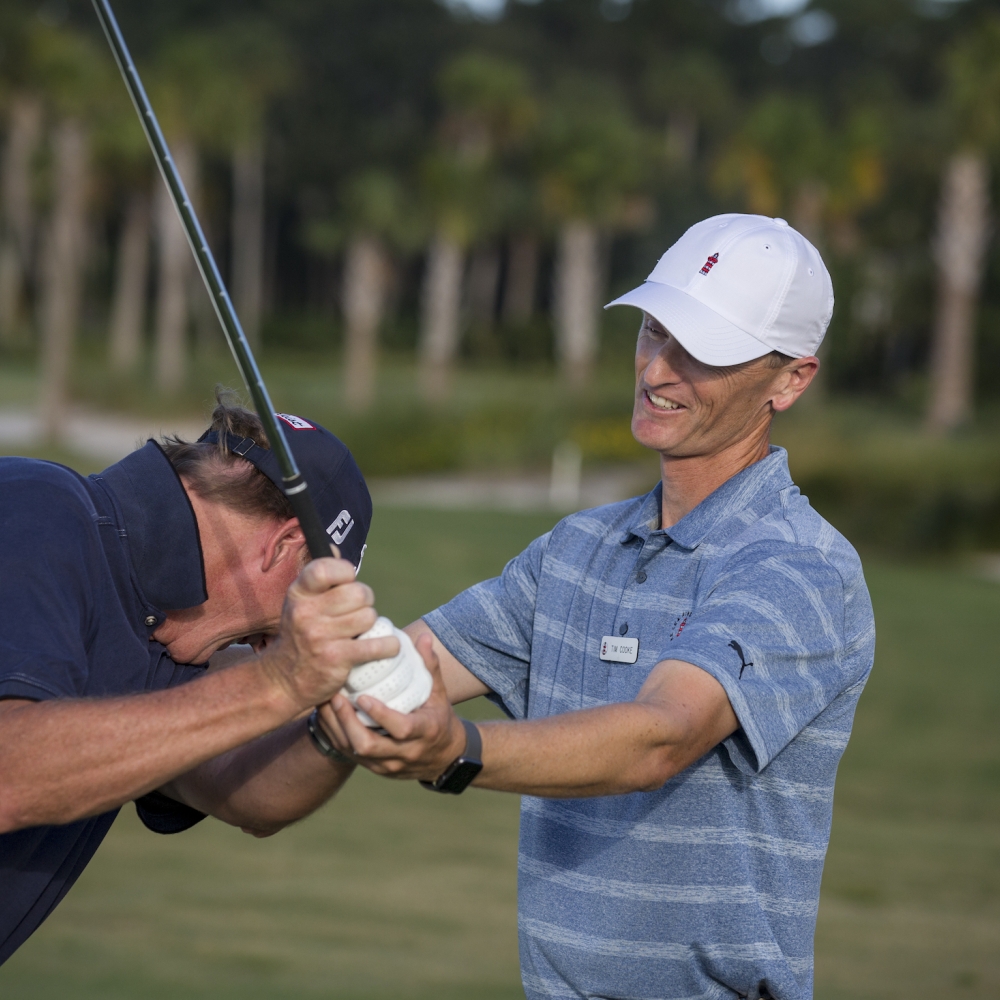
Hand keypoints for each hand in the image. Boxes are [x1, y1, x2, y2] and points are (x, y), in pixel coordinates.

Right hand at [258, 557, 398, 711]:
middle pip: (358, 593)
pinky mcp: (336, 659)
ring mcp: (320, 636)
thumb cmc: (302, 632)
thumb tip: (334, 547)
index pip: (324, 568)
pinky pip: (377, 644)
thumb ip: (321, 576)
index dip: (345, 572)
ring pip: (369, 617)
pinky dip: (388, 646)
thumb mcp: (303, 602)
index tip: (348, 581)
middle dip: (365, 600)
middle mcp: (305, 613)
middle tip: (357, 611)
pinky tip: (385, 647)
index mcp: (299, 593)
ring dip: (371, 624)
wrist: (286, 678)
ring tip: (358, 631)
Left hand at [317, 633, 467, 780]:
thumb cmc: (439, 719)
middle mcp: (405, 753)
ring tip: (326, 703)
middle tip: (336, 699)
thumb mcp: (440, 695)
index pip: (402, 729)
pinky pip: (348, 755)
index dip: (381, 715)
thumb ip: (430, 667)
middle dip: (348, 723)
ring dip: (337, 728)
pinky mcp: (374, 768)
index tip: (362, 697)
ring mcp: (388, 765)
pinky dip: (335, 735)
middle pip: (370, 746)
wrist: (443, 759)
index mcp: (425, 732)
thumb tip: (423, 637)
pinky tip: (326, 715)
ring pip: (355, 753)